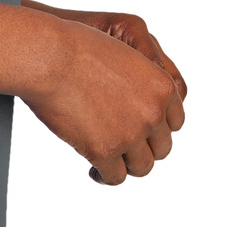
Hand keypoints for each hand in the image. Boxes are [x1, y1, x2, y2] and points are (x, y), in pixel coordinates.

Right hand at [19, 6, 185, 184]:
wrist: (50, 57)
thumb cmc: (77, 49)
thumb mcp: (124, 55)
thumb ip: (140, 81)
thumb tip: (139, 106)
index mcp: (162, 86)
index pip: (175, 121)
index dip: (157, 128)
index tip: (143, 131)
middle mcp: (153, 112)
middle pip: (162, 147)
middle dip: (144, 148)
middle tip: (124, 147)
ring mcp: (130, 134)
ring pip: (142, 167)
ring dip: (128, 166)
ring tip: (110, 161)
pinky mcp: (104, 150)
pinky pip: (115, 177)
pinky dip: (104, 177)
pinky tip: (94, 171)